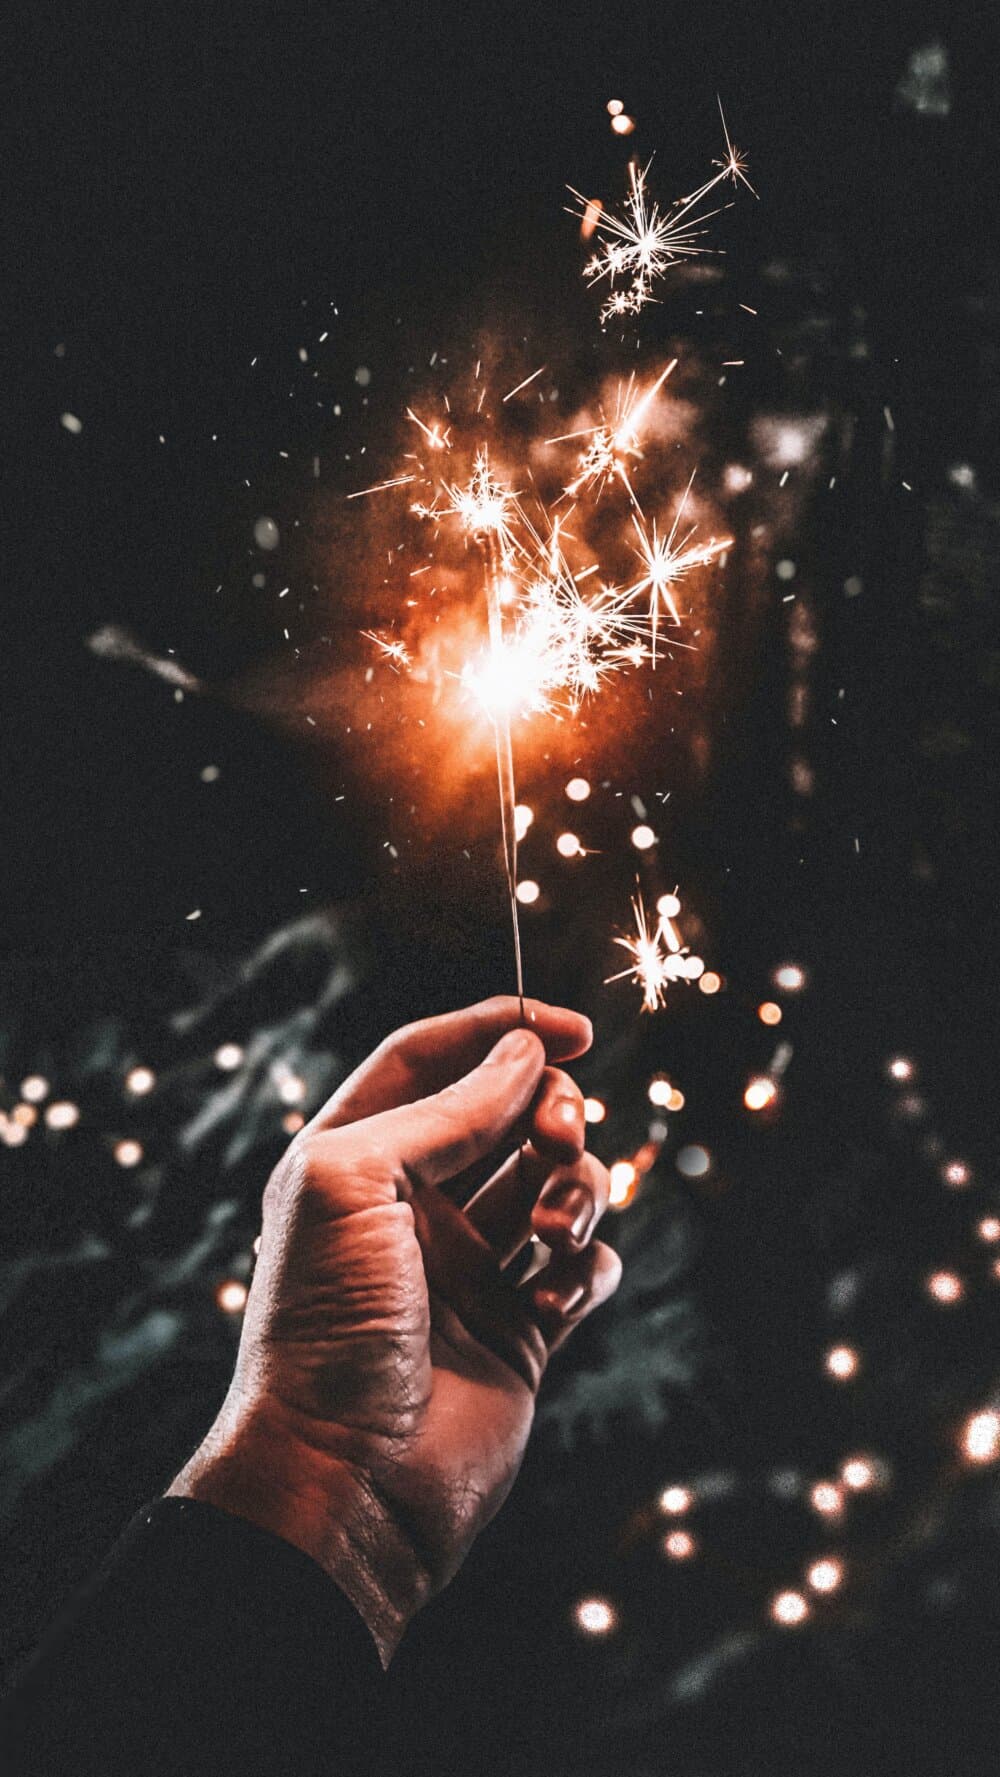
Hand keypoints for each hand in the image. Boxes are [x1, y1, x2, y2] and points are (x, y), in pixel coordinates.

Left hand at [168, 998, 620, 1661]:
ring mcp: (471, 1268)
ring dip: (576, 1190)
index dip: (498, 1031)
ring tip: (554, 1235)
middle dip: (549, 1110)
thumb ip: (446, 1112)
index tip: (570, 1027)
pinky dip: (588, 1266)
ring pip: (557, 1184)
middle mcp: (414, 1206)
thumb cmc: (325, 1328)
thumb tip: (524, 1056)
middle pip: (507, 1114)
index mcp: (356, 1158)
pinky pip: (584, 1268)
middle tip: (557, 1136)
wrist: (347, 1483)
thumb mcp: (355, 1183)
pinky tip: (556, 1295)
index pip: (430, 1060)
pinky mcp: (521, 1330)